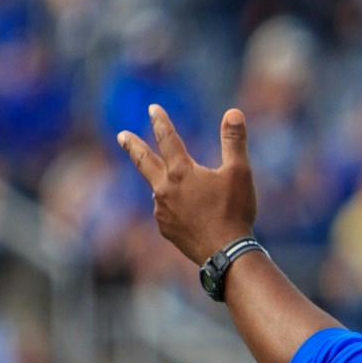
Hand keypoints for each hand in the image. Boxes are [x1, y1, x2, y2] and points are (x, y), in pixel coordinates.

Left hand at [117, 105, 257, 265]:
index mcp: (181, 172)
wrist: (226, 253)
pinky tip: (187, 212)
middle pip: (144, 162)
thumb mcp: (240, 173)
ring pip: (159, 190)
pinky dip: (173, 206)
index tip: (153, 109)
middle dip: (133, 146)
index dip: (160, 122)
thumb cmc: (235, 211)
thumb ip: (234, 141)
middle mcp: (165, 189)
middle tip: (121, 135)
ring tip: (180, 186)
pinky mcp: (166, 229)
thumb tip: (233, 112)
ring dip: (164, 183)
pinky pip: (166, 211)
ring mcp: (162, 211)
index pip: (167, 139)